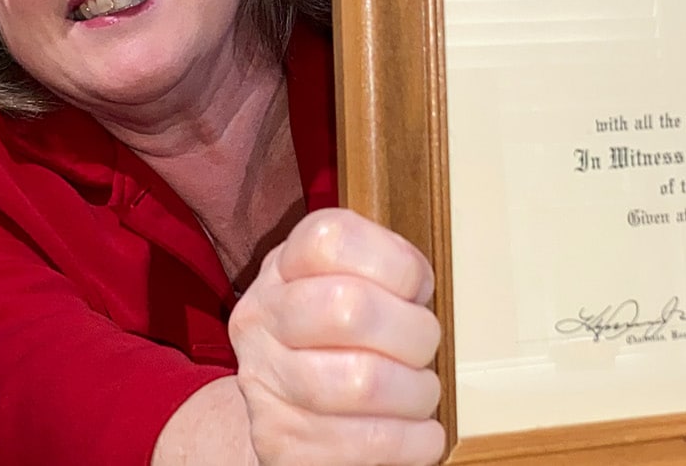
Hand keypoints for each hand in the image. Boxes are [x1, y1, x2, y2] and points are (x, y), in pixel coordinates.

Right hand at [230, 208, 444, 464]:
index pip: (330, 240)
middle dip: (414, 332)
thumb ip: (386, 269)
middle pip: (350, 308)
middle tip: (423, 348)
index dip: (394, 262)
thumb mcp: (353, 284)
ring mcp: (266, 387)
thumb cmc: (340, 341)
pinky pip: (372, 442)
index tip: (414, 289)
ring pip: (363, 381)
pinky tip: (418, 432)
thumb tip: (417, 287)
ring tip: (419, 393)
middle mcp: (262, 320)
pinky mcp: (285, 449)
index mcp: (283, 268)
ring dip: (416, 392)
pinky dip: (414, 439)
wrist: (287, 418)